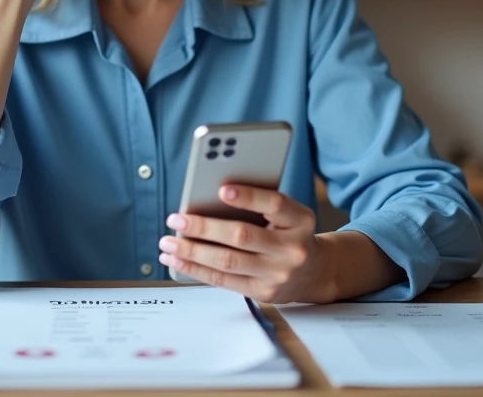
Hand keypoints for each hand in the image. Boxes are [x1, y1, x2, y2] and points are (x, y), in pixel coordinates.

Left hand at [157, 184, 326, 303]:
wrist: (314, 272)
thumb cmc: (289, 233)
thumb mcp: (287, 215)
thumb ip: (259, 205)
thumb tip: (208, 198)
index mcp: (300, 221)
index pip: (275, 205)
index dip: (249, 197)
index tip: (221, 189)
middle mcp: (291, 249)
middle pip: (242, 236)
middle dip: (203, 228)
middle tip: (176, 219)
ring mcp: (278, 274)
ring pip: (227, 261)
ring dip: (192, 251)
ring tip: (168, 242)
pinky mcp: (263, 293)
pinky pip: (223, 281)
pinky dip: (196, 269)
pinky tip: (177, 259)